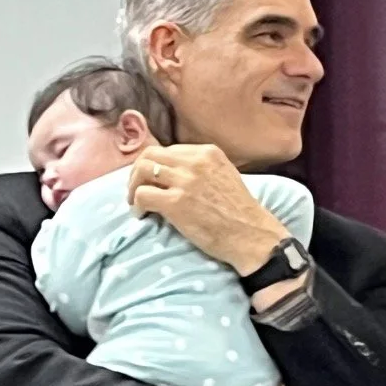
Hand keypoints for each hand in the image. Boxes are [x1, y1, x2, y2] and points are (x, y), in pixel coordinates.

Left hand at [128, 144, 285, 274]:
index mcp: (208, 152)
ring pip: (142, 171)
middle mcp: (195, 161)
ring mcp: (185, 181)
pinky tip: (142, 215)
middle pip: (150, 155)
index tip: (152, 180)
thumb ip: (202, 169)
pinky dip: (137, 205)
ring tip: (136, 202)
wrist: (252, 236)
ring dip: (133, 187)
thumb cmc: (240, 213)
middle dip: (137, 172)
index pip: (168, 150)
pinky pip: (143, 195)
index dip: (155, 165)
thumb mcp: (225, 175)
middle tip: (136, 189)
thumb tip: (173, 173)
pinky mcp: (176, 203)